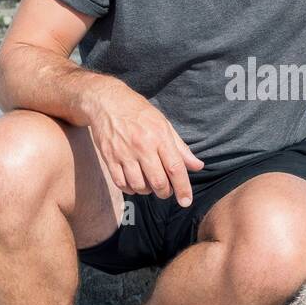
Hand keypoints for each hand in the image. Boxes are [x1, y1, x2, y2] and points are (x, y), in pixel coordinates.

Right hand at [86, 81, 203, 206]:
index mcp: (160, 136)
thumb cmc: (139, 113)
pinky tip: (134, 183)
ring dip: (147, 191)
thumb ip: (181, 148)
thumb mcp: (164, 124)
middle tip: (166, 190)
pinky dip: (130, 189)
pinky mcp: (109, 158)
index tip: (186, 201)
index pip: (175, 168)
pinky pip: (121, 184)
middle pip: (158, 182)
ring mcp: (124, 153)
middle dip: (165, 192)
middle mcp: (142, 146)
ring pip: (139, 186)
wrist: (107, 102)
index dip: (183, 188)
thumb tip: (198, 166)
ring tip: (149, 184)